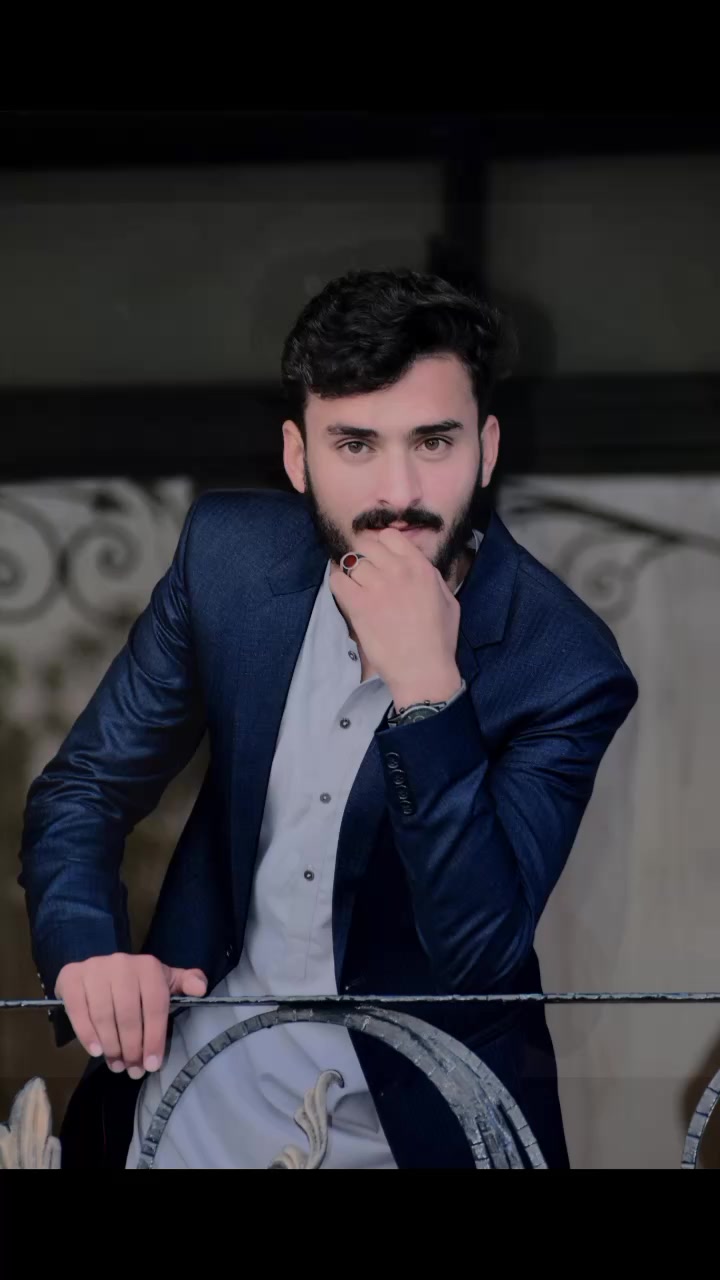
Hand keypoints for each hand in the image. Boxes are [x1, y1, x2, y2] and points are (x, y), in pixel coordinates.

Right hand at [54, 953, 206, 1077]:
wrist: (96, 968)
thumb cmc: (134, 982)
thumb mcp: (161, 980)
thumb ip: (184, 983)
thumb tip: (201, 989)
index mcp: (148, 966)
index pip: (155, 1006)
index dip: (154, 1038)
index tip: (152, 1065)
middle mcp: (122, 964)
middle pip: (129, 1015)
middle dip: (132, 1048)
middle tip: (132, 1070)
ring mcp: (95, 969)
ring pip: (104, 1015)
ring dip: (112, 1046)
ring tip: (117, 1065)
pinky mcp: (72, 978)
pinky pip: (79, 1011)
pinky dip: (87, 1033)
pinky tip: (96, 1051)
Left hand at [329, 528, 461, 707]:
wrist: (423, 669)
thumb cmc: (439, 640)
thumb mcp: (449, 601)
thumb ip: (432, 578)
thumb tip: (416, 566)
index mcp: (421, 567)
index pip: (390, 536)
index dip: (381, 545)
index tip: (378, 557)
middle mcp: (398, 571)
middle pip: (367, 545)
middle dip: (363, 555)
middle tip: (364, 571)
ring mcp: (377, 586)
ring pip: (351, 562)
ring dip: (350, 572)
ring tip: (354, 585)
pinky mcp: (359, 605)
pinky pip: (338, 580)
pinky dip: (338, 583)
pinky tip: (345, 592)